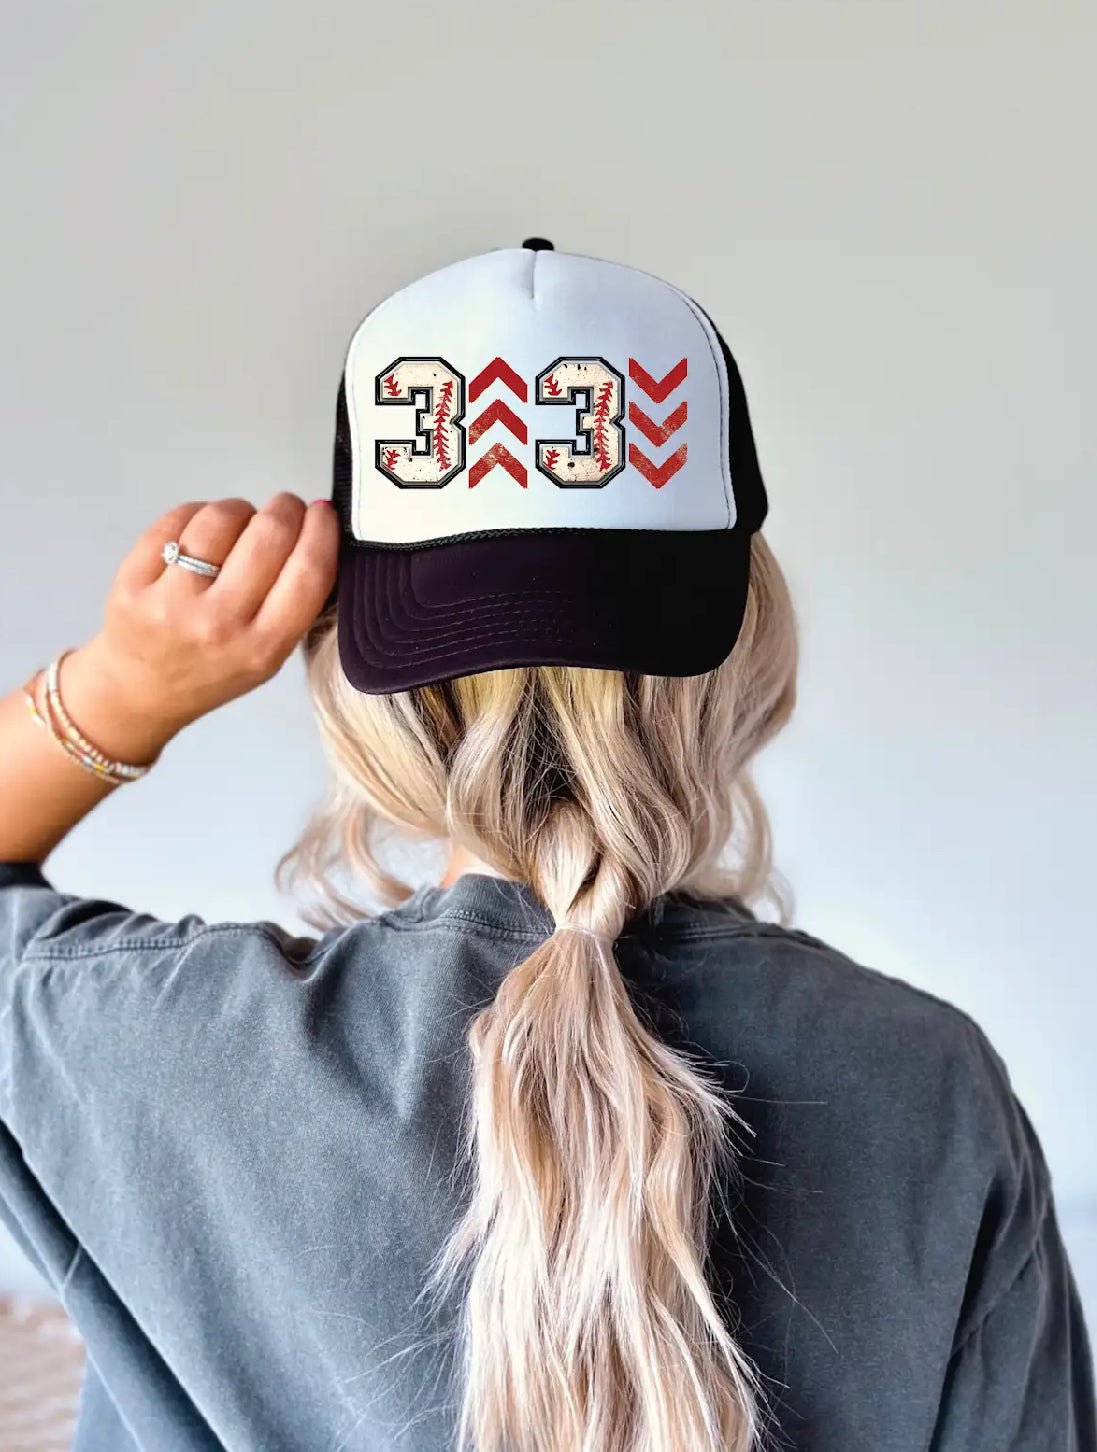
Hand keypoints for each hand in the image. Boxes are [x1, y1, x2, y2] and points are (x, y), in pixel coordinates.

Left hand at [59, 494, 338, 763]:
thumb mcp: (269, 656)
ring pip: (221, 518)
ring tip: (239, 523)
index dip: (322, 531)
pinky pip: (177, 519)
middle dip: (285, 509)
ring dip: (239, 509)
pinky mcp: (132, 581)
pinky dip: (198, 513)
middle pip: (268, 535)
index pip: (308, 573)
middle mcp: (219, 624)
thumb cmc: (214, 671)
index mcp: (263, 647)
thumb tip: (316, 532)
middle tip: (285, 508)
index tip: (322, 512)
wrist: (141, 692)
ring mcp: (170, 602)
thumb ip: (294, 604)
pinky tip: (201, 530)